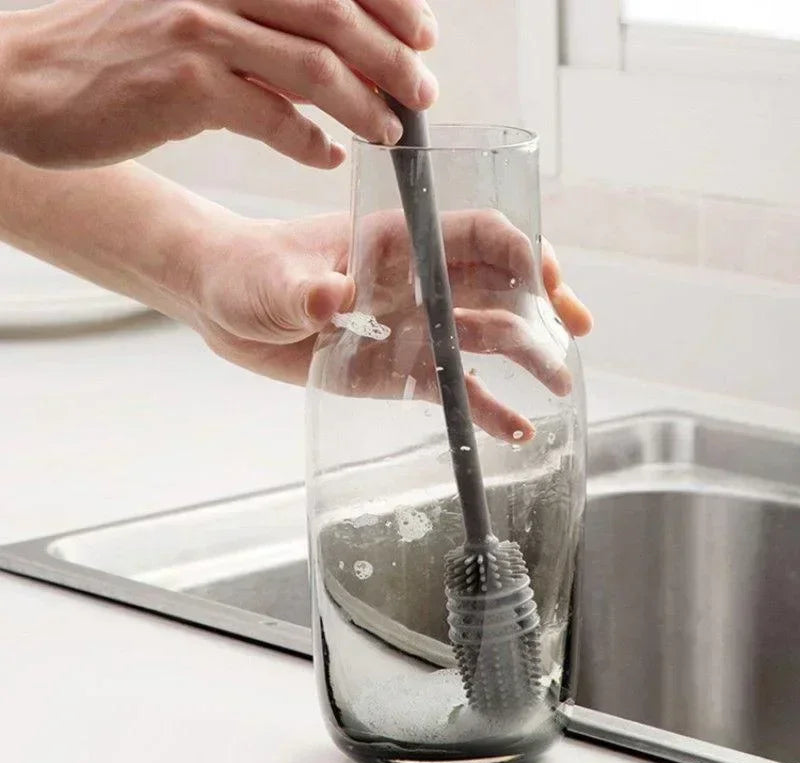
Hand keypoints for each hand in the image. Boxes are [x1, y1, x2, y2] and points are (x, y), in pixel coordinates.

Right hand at [0, 0, 437, 167]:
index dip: (390, 2)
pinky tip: (326, 157)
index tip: (423, 36)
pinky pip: (271, 116)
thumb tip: (333, 62)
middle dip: (392, 59)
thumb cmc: (119, 53)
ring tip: (390, 132)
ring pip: (313, 67)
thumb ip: (259, 29)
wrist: (33, 80)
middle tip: (423, 93)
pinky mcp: (185, 85)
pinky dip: (308, 141)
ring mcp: (200, 29)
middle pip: (335, 17)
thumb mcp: (194, 18)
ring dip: (364, 106)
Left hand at [188, 210, 592, 440]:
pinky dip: (484, 406)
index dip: (516, 250)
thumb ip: (303, 289)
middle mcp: (417, 282)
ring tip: (557, 384)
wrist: (226, 307)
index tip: (543, 278)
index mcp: (396, 241)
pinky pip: (452, 387)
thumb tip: (332, 297)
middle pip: (497, 285)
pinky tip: (514, 427)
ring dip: (526, 355)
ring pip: (484, 337)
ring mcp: (413, 327)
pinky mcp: (399, 370)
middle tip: (572, 332)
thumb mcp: (270, 279)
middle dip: (540, 304)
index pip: (474, 234)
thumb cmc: (247, 271)